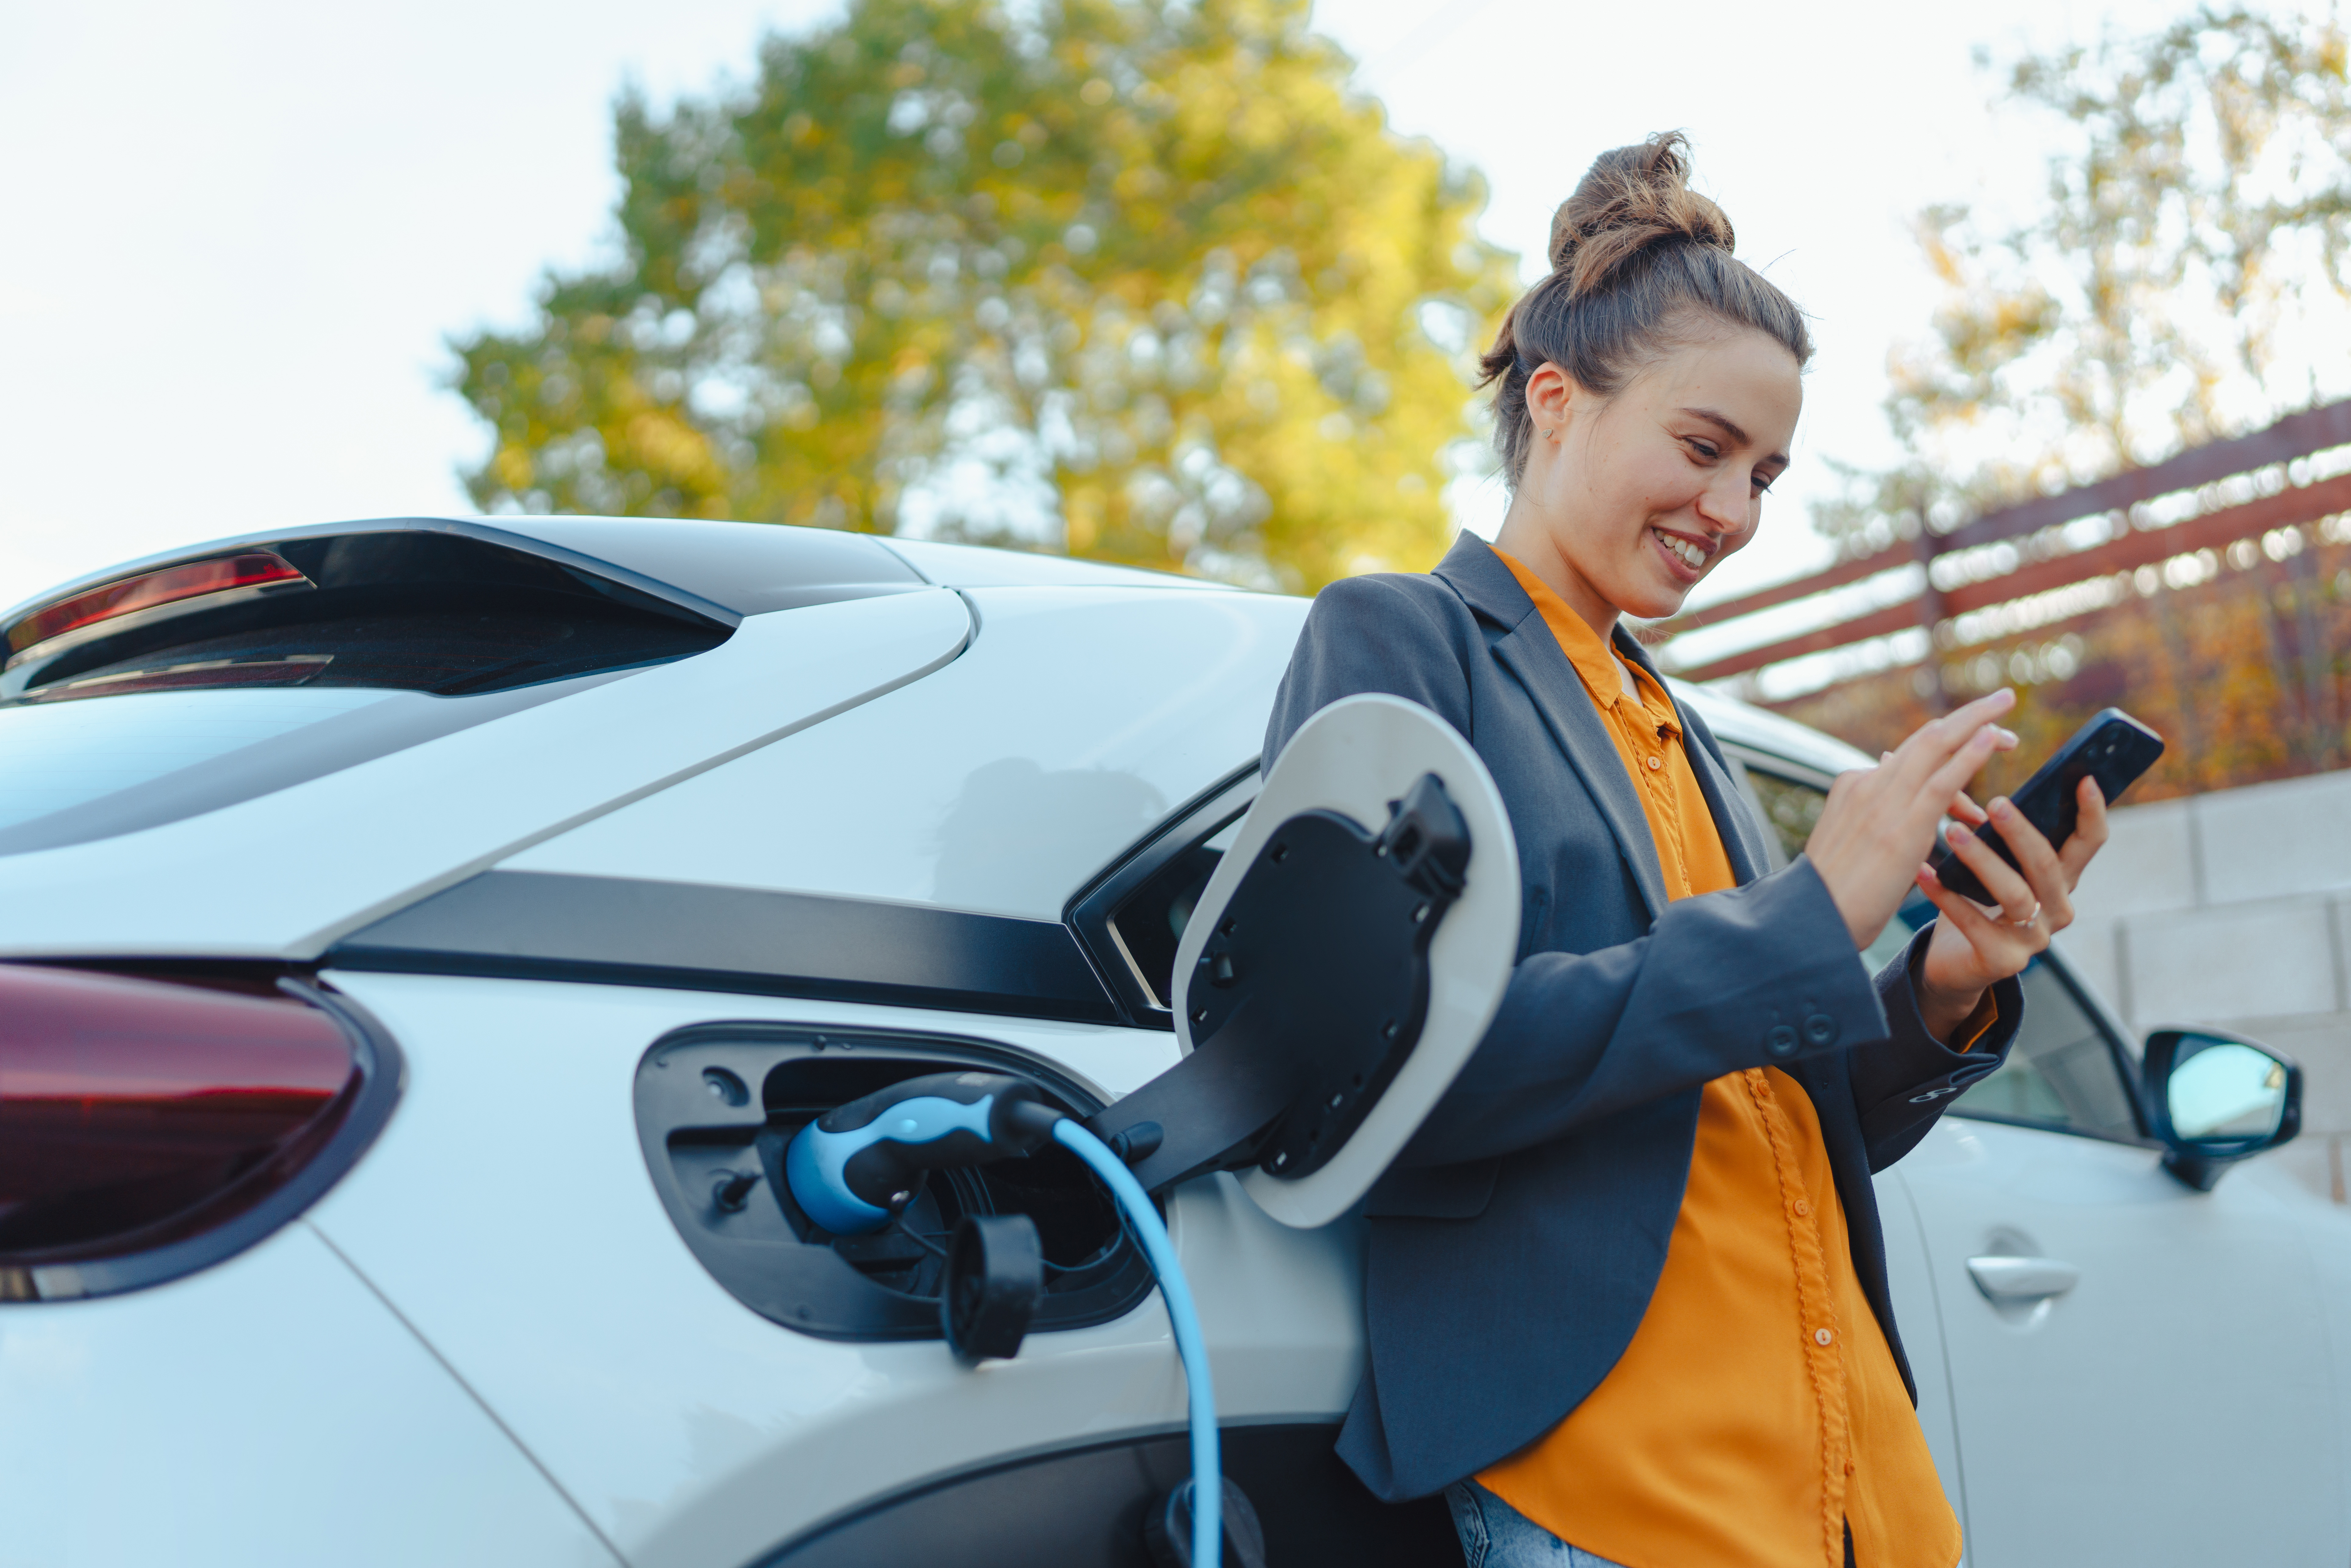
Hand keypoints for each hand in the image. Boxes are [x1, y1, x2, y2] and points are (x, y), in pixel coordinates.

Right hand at [1806, 689, 2020, 952]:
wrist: (1811, 920)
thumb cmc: (1832, 895)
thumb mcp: (1851, 844)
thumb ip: (1875, 817)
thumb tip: (1901, 808)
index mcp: (1854, 788)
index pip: (1909, 754)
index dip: (1947, 738)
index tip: (1976, 737)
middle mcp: (1867, 784)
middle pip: (1925, 737)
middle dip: (1967, 716)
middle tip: (2003, 702)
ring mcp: (1882, 802)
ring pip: (1935, 746)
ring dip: (1976, 723)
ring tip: (2010, 725)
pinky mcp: (1901, 827)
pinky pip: (1942, 781)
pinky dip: (1969, 754)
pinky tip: (1991, 739)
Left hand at [1911, 773, 2110, 1038]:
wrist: (1953, 962)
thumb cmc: (1975, 901)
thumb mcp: (1994, 862)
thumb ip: (1995, 827)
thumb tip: (1962, 766)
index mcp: (2061, 879)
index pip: (2089, 843)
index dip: (2092, 812)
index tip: (2085, 778)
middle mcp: (2056, 909)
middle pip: (2048, 866)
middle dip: (2022, 832)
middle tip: (1996, 803)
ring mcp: (2033, 939)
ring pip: (2015, 894)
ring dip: (1983, 860)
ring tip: (1951, 831)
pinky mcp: (2002, 961)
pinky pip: (1973, 924)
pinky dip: (1946, 896)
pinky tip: (1923, 872)